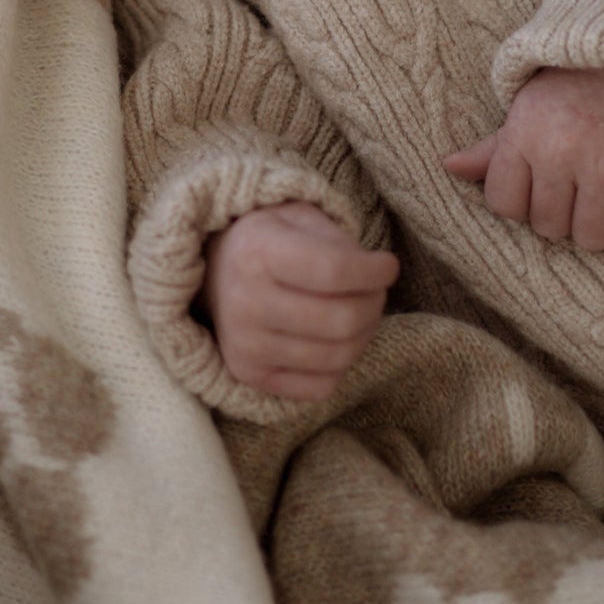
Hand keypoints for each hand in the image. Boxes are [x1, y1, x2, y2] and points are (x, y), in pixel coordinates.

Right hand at [199, 202, 398, 403]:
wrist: (215, 273)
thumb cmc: (269, 241)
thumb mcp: (298, 217)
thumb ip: (338, 240)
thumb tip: (376, 274)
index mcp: (257, 251)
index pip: (333, 271)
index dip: (374, 272)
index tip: (388, 265)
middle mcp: (245, 301)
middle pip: (342, 320)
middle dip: (374, 304)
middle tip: (376, 291)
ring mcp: (245, 344)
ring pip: (338, 357)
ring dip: (364, 335)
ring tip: (357, 312)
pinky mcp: (248, 375)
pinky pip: (321, 387)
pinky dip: (340, 366)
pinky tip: (332, 340)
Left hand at [444, 67, 603, 249]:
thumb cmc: (573, 87)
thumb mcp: (527, 109)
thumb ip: (492, 148)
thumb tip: (449, 168)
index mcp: (523, 136)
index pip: (504, 205)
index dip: (521, 204)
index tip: (539, 188)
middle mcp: (561, 152)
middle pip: (549, 227)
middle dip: (561, 217)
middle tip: (576, 192)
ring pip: (593, 238)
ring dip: (598, 229)